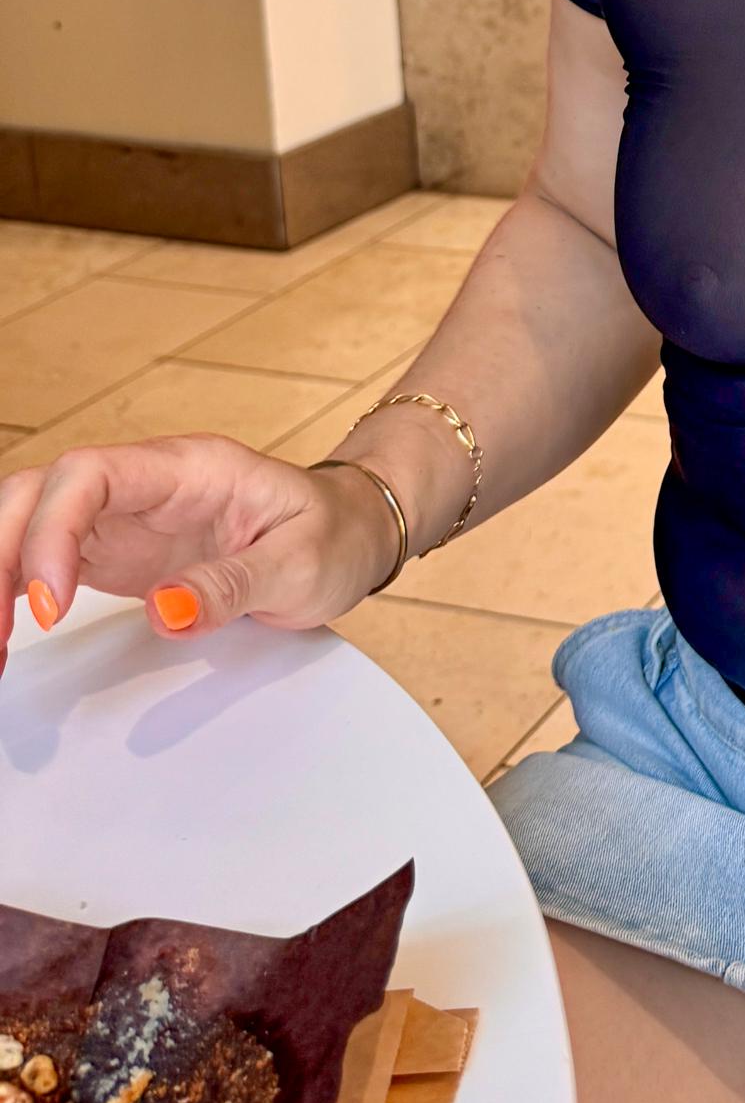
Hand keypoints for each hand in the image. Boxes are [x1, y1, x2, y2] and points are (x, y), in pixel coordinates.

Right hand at [0, 435, 398, 677]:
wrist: (352, 532)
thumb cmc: (334, 534)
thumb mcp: (303, 565)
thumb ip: (234, 584)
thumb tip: (166, 610)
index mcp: (190, 468)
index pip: (89, 473)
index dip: (53, 531)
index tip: (52, 604)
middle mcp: (147, 483)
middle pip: (41, 492)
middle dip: (2, 552)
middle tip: (1, 634)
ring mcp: (126, 516)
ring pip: (30, 522)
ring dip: (0, 573)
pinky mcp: (117, 552)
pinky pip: (44, 558)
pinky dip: (16, 591)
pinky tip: (4, 632)